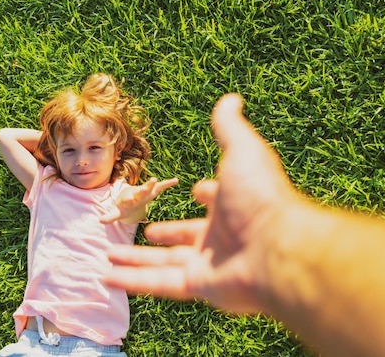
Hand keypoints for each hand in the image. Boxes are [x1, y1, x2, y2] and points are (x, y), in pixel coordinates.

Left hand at [100, 177, 178, 224]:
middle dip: (145, 187)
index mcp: (129, 200)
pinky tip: (176, 180)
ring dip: (154, 184)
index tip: (130, 199)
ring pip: (151, 187)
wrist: (131, 199)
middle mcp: (137, 194)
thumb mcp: (118, 213)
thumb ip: (110, 216)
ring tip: (158, 179)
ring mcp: (146, 191)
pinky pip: (161, 187)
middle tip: (151, 181)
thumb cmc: (125, 208)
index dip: (130, 199)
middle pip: (141, 191)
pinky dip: (168, 184)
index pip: (129, 199)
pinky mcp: (153, 190)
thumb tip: (100, 220)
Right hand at [105, 94, 299, 312]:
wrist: (275, 248)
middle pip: (185, 237)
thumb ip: (229, 128)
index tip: (194, 190)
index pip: (215, 201)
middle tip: (146, 229)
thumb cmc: (260, 198)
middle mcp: (222, 238)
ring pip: (164, 264)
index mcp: (233, 207)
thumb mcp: (241, 151)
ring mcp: (210, 266)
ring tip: (109, 255)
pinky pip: (160, 284)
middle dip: (166, 233)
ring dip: (135, 260)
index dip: (205, 194)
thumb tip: (230, 97)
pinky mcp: (200, 287)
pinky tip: (108, 277)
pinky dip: (133, 282)